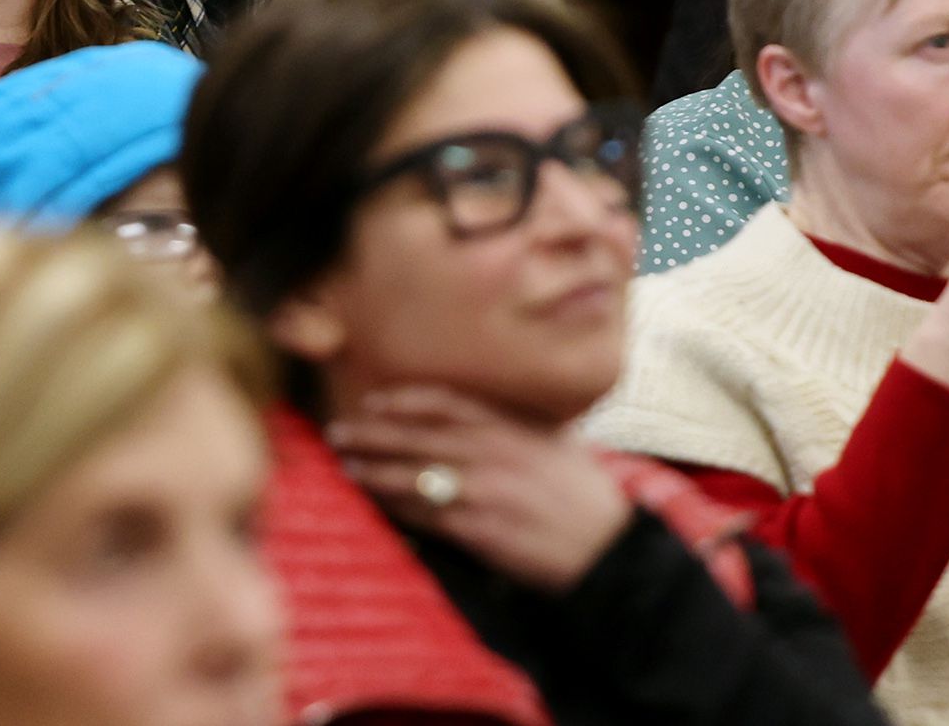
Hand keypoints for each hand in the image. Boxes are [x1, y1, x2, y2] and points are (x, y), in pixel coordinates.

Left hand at [330, 385, 631, 592]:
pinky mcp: (477, 530)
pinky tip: (375, 504)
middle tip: (338, 432)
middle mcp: (490, 452)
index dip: (401, 400)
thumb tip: (472, 413)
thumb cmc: (584, 494)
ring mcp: (481, 491)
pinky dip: (395, 509)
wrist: (610, 548)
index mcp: (509, 427)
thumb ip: (512, 424)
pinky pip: (424, 516)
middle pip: (415, 436)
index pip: (443, 403)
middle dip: (370, 433)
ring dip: (372, 470)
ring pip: (411, 476)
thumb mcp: (554, 442)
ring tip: (345, 466)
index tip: (372, 402)